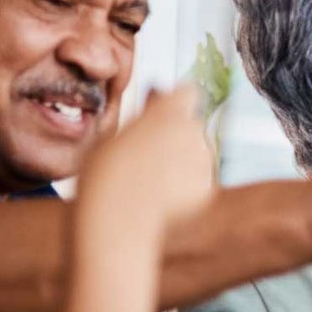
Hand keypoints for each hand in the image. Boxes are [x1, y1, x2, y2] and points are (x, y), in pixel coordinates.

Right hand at [79, 85, 214, 226]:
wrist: (116, 218)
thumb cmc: (103, 174)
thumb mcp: (112, 134)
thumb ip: (142, 113)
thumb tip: (157, 97)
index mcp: (169, 111)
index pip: (187, 92)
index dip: (174, 101)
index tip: (160, 110)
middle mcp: (193, 131)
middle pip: (190, 124)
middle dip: (175, 133)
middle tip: (147, 151)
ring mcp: (203, 160)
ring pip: (196, 152)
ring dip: (181, 159)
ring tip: (147, 179)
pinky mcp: (207, 187)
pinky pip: (198, 180)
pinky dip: (185, 185)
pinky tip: (158, 197)